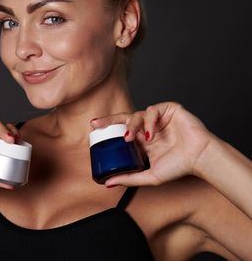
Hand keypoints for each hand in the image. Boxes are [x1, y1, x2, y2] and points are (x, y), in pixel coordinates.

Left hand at [91, 102, 216, 186]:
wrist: (200, 158)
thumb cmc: (180, 166)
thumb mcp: (149, 175)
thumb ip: (129, 178)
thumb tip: (107, 183)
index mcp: (143, 140)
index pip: (121, 130)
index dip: (108, 128)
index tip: (93, 128)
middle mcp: (149, 127)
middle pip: (124, 119)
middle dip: (109, 120)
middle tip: (97, 124)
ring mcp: (158, 118)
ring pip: (137, 114)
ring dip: (131, 125)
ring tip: (130, 138)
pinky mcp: (169, 109)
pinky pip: (153, 110)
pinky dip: (150, 121)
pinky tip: (152, 134)